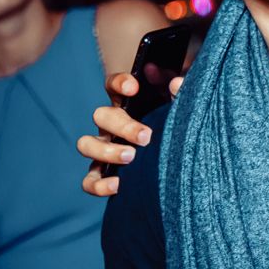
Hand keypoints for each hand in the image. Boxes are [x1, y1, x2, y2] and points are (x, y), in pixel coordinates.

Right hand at [78, 72, 181, 196]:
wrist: (182, 160)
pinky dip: (98, 184)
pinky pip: (90, 180)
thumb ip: (182, 94)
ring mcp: (105, 148)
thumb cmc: (178, 125)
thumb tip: (176, 84)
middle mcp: (113, 124)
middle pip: (101, 115)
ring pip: (86, 144)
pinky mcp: (104, 174)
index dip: (120, 84)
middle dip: (122, 126)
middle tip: (145, 136)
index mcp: (129, 103)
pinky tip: (118, 184)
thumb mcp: (182, 107)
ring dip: (106, 151)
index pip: (115, 85)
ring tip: (130, 157)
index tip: (133, 88)